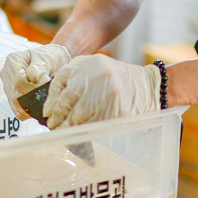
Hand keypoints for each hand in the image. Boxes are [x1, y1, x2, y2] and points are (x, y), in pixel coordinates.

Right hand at [0, 44, 70, 119]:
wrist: (52, 61)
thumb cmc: (49, 57)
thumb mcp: (46, 58)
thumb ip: (39, 70)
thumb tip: (35, 81)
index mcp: (12, 61)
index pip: (18, 81)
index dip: (33, 88)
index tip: (46, 86)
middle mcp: (6, 74)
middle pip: (15, 95)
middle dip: (32, 99)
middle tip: (47, 97)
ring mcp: (7, 87)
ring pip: (15, 105)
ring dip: (31, 107)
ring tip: (44, 101)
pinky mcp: (11, 97)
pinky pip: (18, 112)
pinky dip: (29, 112)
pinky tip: (39, 105)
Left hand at [42, 54, 160, 128]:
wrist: (151, 87)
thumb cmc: (119, 81)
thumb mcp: (96, 71)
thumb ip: (76, 80)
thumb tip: (53, 104)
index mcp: (88, 63)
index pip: (60, 80)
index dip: (51, 99)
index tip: (47, 112)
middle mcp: (97, 74)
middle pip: (67, 99)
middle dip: (58, 115)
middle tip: (53, 126)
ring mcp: (107, 92)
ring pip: (79, 115)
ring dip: (69, 126)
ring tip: (65, 132)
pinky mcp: (116, 109)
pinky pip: (94, 125)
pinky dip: (85, 131)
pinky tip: (81, 135)